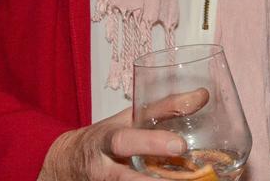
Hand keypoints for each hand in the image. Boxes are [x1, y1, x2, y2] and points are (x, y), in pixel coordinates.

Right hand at [39, 88, 208, 179]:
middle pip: (124, 176)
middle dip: (149, 172)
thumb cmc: (104, 139)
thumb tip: (203, 95)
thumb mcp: (128, 120)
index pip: (125, 140)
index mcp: (107, 141)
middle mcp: (103, 169)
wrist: (66, 164)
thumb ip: (164, 109)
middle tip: (183, 165)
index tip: (180, 146)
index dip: (152, 143)